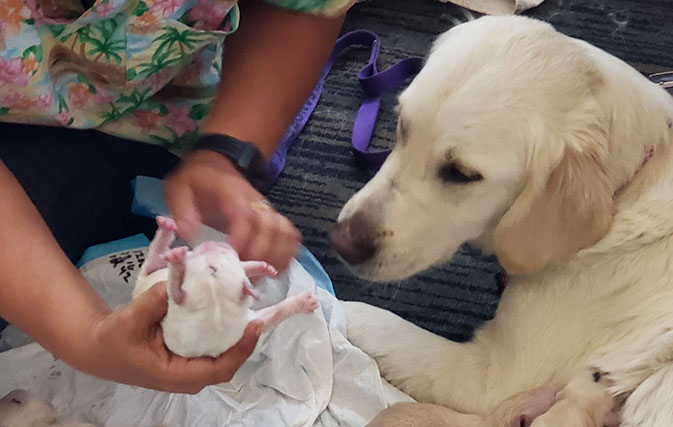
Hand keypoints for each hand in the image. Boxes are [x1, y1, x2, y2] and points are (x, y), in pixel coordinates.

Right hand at [84, 282, 260, 392]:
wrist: (98, 347)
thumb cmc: (113, 340)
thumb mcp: (130, 321)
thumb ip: (154, 302)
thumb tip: (178, 281)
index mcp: (177, 375)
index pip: (221, 368)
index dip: (242, 347)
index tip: (255, 324)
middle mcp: (189, 375)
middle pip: (229, 360)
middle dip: (246, 338)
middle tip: (261, 310)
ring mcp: (190, 367)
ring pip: (224, 352)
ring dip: (238, 332)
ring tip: (252, 307)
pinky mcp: (189, 355)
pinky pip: (214, 345)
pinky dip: (225, 328)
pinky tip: (232, 308)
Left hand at [164, 150, 300, 270]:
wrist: (216, 161)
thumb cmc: (197, 178)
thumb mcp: (179, 188)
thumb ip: (182, 210)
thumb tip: (188, 235)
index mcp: (232, 194)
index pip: (245, 216)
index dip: (243, 239)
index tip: (233, 258)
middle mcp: (256, 201)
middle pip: (270, 228)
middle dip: (261, 254)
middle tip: (246, 275)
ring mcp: (267, 210)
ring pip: (284, 232)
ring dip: (278, 256)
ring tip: (263, 276)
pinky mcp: (272, 217)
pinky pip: (290, 234)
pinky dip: (288, 252)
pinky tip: (278, 269)